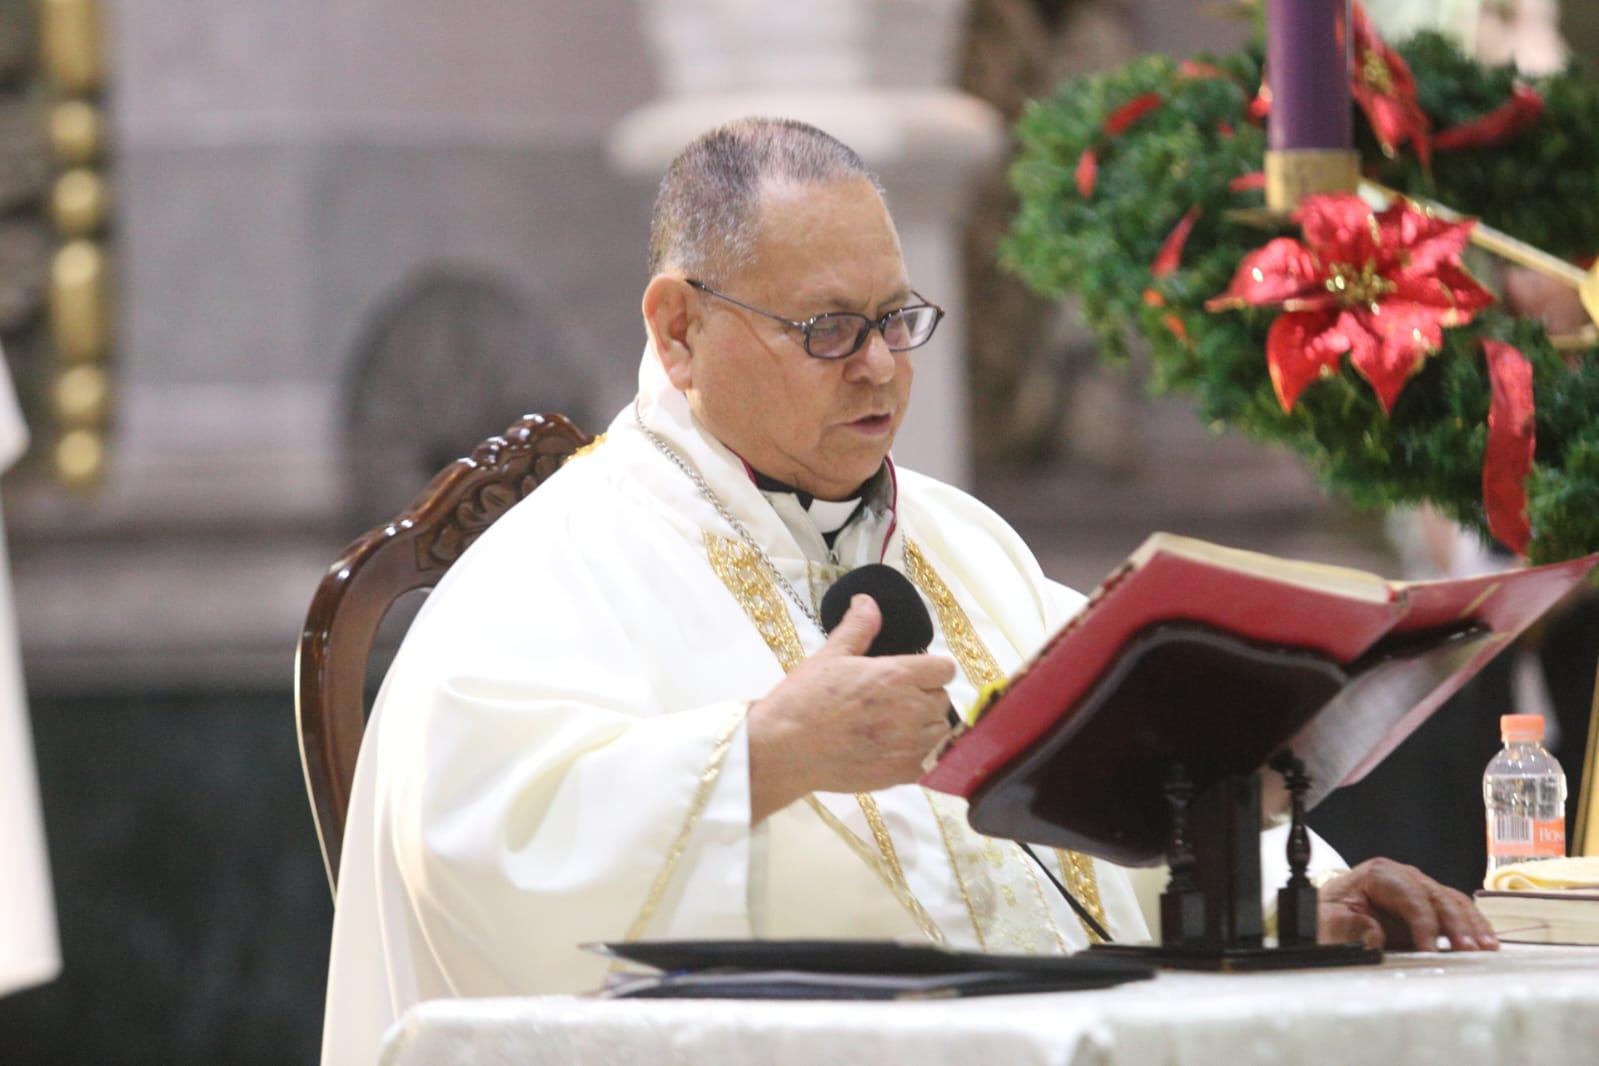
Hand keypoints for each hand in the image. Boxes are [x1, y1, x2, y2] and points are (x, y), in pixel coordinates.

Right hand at [747, 595, 956, 822]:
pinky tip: (893, 751)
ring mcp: (909, 745)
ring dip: (924, 727)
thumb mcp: (830, 656)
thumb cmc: (804, 700)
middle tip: (895, 702)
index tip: (915, 674)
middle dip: (924, 697)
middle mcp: (910, 709)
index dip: (931, 669)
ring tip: (894, 728)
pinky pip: (930, 762)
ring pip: (939, 731)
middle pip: (942, 699)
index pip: (945, 668)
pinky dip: (918, 756)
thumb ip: (858, 628)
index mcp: (897, 675)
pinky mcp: (902, 773)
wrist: (785, 749)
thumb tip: (868, 602)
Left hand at [1317, 858, 1498, 951]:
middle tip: (1468, 951)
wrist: (1332, 917)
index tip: (1429, 950)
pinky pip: (1458, 911)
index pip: (1409, 894)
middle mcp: (1404, 876)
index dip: (1423, 921)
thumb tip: (1374, 936)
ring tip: (1485, 949)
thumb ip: (1351, 928)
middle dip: (1455, 924)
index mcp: (1378, 874)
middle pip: (1437, 896)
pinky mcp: (1431, 907)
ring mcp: (1420, 890)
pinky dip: (1473, 926)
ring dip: (1472, 925)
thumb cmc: (1332, 917)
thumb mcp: (1330, 922)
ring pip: (1454, 902)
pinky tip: (1485, 943)